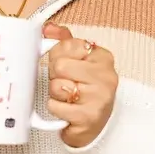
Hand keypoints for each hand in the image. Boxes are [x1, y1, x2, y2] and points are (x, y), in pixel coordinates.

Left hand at [43, 23, 117, 148]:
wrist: (98, 125)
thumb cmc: (87, 90)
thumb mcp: (80, 61)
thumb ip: (64, 41)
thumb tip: (48, 28)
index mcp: (103, 57)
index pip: (67, 44)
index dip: (58, 55)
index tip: (67, 65)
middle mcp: (105, 76)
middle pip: (59, 65)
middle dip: (55, 75)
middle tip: (66, 82)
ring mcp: (99, 98)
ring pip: (56, 86)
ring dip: (55, 93)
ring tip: (68, 97)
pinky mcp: (88, 117)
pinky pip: (55, 106)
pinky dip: (56, 109)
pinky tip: (67, 110)